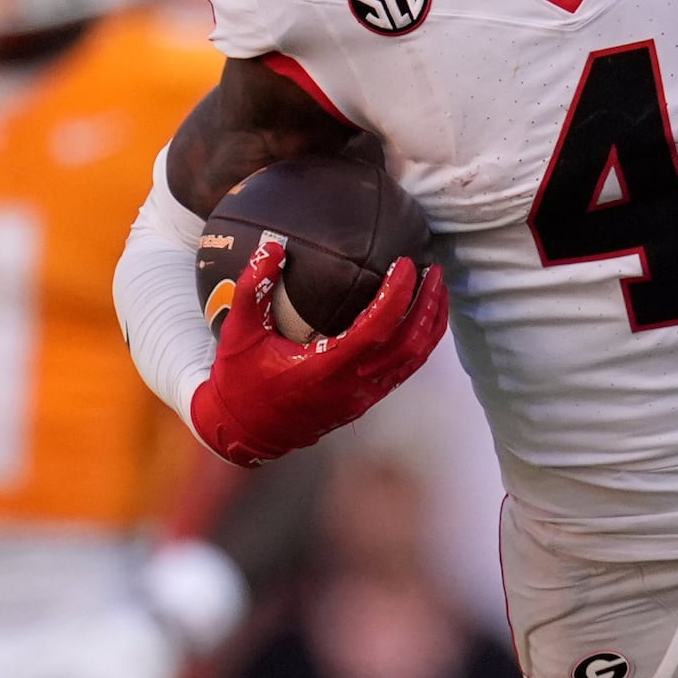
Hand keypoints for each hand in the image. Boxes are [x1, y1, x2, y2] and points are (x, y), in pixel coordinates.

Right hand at [189, 236, 446, 466]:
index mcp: (325, 368)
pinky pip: (404, 370)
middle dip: (428, 305)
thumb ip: (253, 287)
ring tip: (437, 289)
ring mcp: (362, 396)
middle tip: (434, 270)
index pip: (378, 329)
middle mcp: (352, 385)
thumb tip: (272, 246)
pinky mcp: (364, 400)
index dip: (398, 294)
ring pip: (414, 359)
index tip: (406, 263)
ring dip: (431, 323)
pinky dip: (420, 342)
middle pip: (409, 344)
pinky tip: (422, 319)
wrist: (244, 431)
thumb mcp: (239, 331)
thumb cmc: (240, 380)